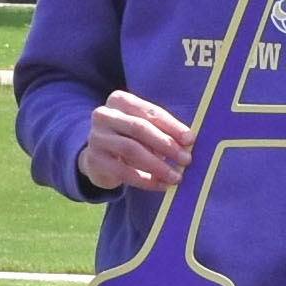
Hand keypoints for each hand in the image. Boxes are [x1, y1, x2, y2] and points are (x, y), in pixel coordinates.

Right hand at [78, 90, 196, 193]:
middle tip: (186, 159)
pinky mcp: (94, 159)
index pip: (150, 112)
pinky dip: (145, 180)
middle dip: (166, 144)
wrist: (99, 157)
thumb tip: (189, 143)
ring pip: (130, 150)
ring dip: (157, 165)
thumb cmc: (130, 138)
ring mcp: (96, 137)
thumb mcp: (144, 128)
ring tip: (176, 176)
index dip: (172, 126)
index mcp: (120, 100)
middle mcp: (104, 115)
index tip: (190, 140)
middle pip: (139, 128)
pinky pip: (123, 171)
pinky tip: (161, 186)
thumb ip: (162, 131)